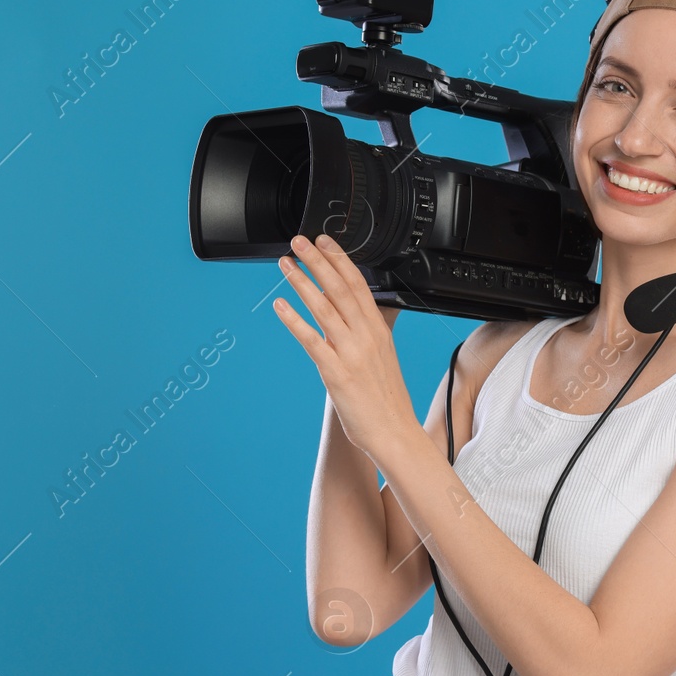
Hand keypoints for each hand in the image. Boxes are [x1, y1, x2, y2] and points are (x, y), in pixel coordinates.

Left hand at [273, 233, 414, 462]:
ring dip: (303, 282)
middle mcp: (366, 337)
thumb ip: (368, 333)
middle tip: (299, 242)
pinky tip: (280, 306)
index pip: (360, 285)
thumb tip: (356, 314)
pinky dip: (295, 320)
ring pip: (325, 308)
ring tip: (286, 265)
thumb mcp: (384, 357)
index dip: (340, 260)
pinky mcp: (336, 373)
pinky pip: (312, 340)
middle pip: (341, 289)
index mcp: (378, 331)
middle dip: (318, 261)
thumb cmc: (387, 400)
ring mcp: (351, 354)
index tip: (324, 242)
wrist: (394, 433)